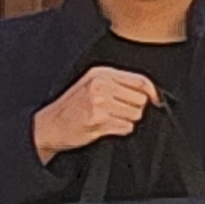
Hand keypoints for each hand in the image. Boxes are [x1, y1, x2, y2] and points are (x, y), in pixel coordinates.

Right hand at [32, 67, 158, 163]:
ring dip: (127, 120)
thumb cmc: (73, 107)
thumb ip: (119, 84)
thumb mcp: (92, 85)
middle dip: (135, 109)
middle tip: (118, 112)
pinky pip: (127, 127)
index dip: (153, 93)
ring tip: (109, 119)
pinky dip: (120, 130)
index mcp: (101, 73)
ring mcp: (99, 102)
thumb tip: (152, 93)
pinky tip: (105, 127)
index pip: (140, 80)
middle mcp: (100, 85)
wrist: (48, 125)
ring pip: (136, 115)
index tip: (156, 101)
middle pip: (141, 99)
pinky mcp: (99, 120)